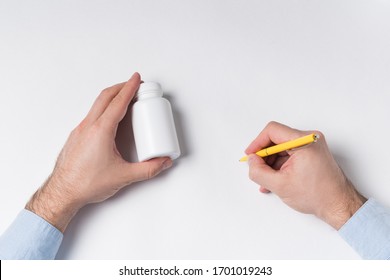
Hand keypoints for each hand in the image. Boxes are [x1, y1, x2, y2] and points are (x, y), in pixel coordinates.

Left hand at [26, 73, 172, 231]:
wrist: (62, 192)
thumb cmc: (86, 183)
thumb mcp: (124, 176)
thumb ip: (148, 169)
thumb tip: (163, 162)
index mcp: (101, 131)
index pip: (118, 102)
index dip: (129, 88)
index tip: (136, 79)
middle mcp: (88, 126)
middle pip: (105, 97)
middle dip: (120, 87)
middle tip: (132, 84)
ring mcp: (80, 130)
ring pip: (96, 105)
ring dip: (111, 97)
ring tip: (123, 99)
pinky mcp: (76, 136)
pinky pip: (91, 115)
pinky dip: (103, 109)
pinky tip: (109, 119)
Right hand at [245, 121, 365, 229]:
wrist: (338, 205)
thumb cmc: (318, 195)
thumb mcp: (280, 185)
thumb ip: (259, 171)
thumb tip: (250, 161)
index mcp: (304, 141)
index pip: (272, 131)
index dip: (257, 143)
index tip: (250, 155)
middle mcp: (309, 139)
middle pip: (276, 139)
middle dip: (264, 156)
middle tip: (257, 169)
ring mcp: (311, 146)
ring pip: (281, 149)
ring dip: (270, 163)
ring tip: (266, 180)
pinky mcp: (311, 154)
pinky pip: (289, 155)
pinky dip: (279, 166)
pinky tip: (274, 180)